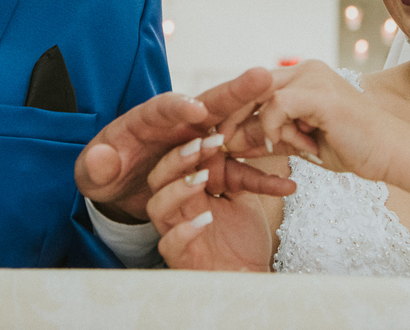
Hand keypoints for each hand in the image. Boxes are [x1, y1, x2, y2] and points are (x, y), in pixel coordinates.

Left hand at [75, 67, 282, 221]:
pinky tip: (287, 185)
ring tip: (290, 118)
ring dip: (260, 126)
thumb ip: (95, 166)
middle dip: (236, 92)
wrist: (121, 190)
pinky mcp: (214, 170)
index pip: (163, 108)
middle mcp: (181, 126)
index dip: (179, 106)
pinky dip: (263, 180)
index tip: (196, 108)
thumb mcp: (91, 174)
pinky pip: (242, 174)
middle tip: (262, 77)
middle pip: (211, 105)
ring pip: (235, 132)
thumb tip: (102, 157)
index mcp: (147, 119)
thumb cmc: (104, 172)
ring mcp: (202, 146)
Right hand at [146, 135, 290, 269]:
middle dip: (177, 160)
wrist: (252, 276)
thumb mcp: (244, 197)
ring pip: (157, 207)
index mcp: (189, 191)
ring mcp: (175, 233)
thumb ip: (233, 173)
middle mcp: (178, 209)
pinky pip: (169, 244)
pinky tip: (205, 220)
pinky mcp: (180, 259)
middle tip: (200, 146)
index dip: (192, 146)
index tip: (214, 133)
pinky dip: (185, 231)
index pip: (179, 163)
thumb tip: (223, 141)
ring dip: (177, 190)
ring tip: (202, 179)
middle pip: (159, 178)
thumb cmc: (244, 238)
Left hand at [220, 60, 400, 182]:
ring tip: (267, 148)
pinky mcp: (319, 93)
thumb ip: (270, 136)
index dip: (235, 110)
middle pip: (252, 86)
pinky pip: (277, 106)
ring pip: (262, 96)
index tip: (220, 135)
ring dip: (259, 127)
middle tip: (221, 142)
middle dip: (233, 116)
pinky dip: (271, 128)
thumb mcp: (300, 142)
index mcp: (304, 76)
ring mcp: (314, 77)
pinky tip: (279, 145)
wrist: (391, 154)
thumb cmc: (351, 148)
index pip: (256, 87)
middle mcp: (307, 69)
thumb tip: (232, 142)